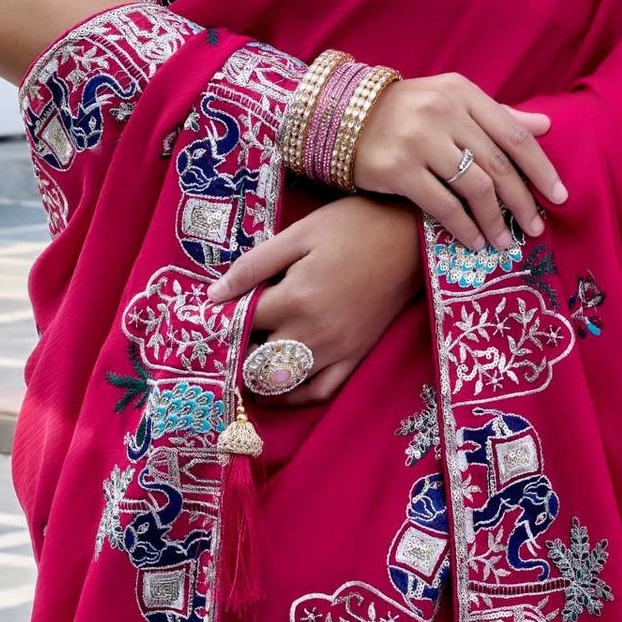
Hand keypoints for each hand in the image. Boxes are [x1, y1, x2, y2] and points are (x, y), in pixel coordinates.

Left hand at [208, 194, 423, 405]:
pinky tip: (278, 385)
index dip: (221, 318)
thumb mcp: (300, 233)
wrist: (412, 236)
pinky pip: (320, 391)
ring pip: (283, 382)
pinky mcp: (355, 356)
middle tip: (226, 336)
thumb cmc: (354, 226)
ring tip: (245, 357)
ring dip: (258, 374)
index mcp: (294, 299)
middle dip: (236, 350)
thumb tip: (212, 296)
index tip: (209, 314)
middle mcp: (312, 334)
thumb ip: (254, 265)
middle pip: (256, 360)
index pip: (240, 322)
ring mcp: (336, 350)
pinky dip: (295, 395)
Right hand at [353, 72, 565, 252]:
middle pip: (499, 164)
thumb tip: (545, 124)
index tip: (559, 196)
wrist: (343, 117)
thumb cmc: (407, 112)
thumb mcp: (452, 102)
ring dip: (495, 221)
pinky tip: (474, 241)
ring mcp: (421, 140)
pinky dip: (464, 227)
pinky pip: (442, 205)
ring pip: (475, 187)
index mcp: (463, 92)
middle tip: (536, 229)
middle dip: (522, 202)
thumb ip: (498, 116)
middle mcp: (444, 112)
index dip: (541, 168)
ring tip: (506, 242)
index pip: (514, 134)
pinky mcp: (399, 169)